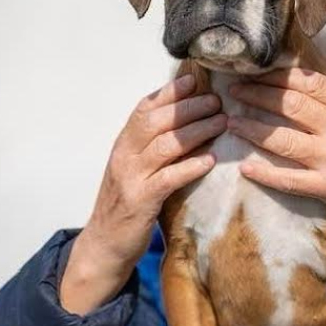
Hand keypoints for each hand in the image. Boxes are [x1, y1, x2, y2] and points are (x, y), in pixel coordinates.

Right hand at [60, 74, 224, 313]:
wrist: (104, 245)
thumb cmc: (127, 204)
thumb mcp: (136, 168)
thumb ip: (153, 146)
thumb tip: (186, 122)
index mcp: (123, 144)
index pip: (144, 108)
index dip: (169, 91)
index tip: (194, 81)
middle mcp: (124, 156)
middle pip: (156, 121)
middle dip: (188, 107)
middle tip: (216, 101)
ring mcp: (131, 178)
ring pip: (165, 144)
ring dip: (196, 130)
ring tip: (221, 122)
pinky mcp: (141, 201)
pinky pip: (169, 178)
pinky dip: (191, 166)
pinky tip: (211, 159)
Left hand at [227, 62, 325, 275]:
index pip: (309, 82)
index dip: (277, 75)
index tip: (253, 71)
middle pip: (291, 105)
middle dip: (256, 95)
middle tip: (232, 92)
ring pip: (283, 139)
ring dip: (251, 129)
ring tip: (230, 123)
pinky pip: (289, 180)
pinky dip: (265, 174)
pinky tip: (245, 168)